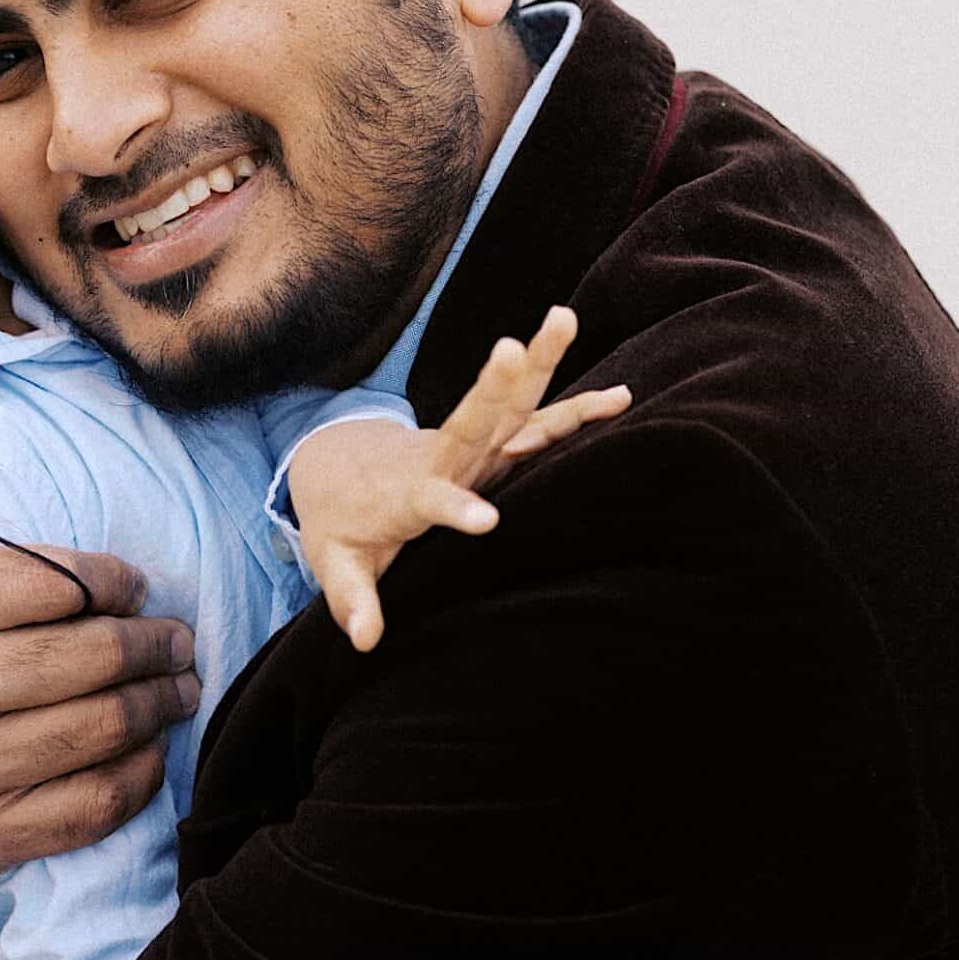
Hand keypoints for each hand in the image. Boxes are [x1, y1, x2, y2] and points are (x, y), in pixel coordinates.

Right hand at [0, 464, 200, 880]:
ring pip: (104, 727)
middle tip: (176, 639)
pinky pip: (93, 804)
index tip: (132, 587)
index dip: (111, 581)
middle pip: (92, 657)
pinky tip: (151, 749)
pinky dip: (141, 773)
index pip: (51, 583)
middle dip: (154, 643)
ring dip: (160, 702)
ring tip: (177, 685)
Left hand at [293, 305, 629, 651]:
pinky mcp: (494, 445)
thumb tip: (366, 640)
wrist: (341, 470)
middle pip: (471, 421)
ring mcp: (473, 446)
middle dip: (492, 389)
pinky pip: (538, 421)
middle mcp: (445, 458)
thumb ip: (353, 599)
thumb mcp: (336, 563)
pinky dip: (576, 408)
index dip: (455, 509)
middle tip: (511, 348)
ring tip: (564, 319)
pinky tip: (621, 396)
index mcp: (408, 492)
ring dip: (537, 364)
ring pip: (509, 404)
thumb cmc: (342, 522)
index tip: (485, 520)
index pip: (432, 499)